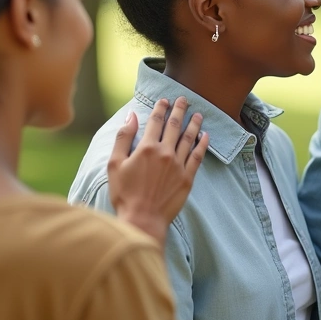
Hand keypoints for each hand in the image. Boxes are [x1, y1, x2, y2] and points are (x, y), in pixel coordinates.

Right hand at [107, 96, 209, 242]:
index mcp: (146, 148)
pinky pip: (198, 156)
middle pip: (174, 126)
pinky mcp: (188, 178)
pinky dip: (202, 144)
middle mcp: (165, 153)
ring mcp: (178, 165)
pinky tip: (205, 136)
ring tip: (198, 114)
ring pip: (189, 138)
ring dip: (194, 124)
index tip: (165, 100)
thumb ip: (123, 137)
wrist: (142, 219)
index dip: (160, 109)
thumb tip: (131, 116)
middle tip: (184, 100)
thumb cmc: (124, 194)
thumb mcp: (114, 164)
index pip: (156, 121)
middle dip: (179, 110)